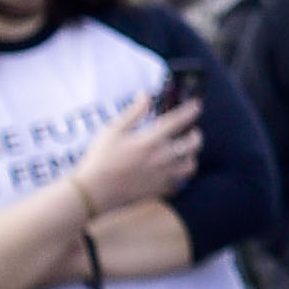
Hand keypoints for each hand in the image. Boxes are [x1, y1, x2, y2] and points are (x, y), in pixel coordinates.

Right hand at [71, 96, 202, 216]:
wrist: (92, 193)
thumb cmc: (99, 159)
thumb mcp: (112, 131)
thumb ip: (133, 113)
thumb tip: (146, 95)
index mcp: (148, 141)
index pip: (177, 121)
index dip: (190, 111)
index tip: (197, 105)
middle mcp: (160, 158)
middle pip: (192, 144)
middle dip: (196, 135)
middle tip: (191, 131)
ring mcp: (161, 176)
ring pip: (190, 165)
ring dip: (191, 155)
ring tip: (185, 151)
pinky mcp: (159, 190)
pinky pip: (180, 182)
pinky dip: (180, 175)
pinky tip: (174, 170)